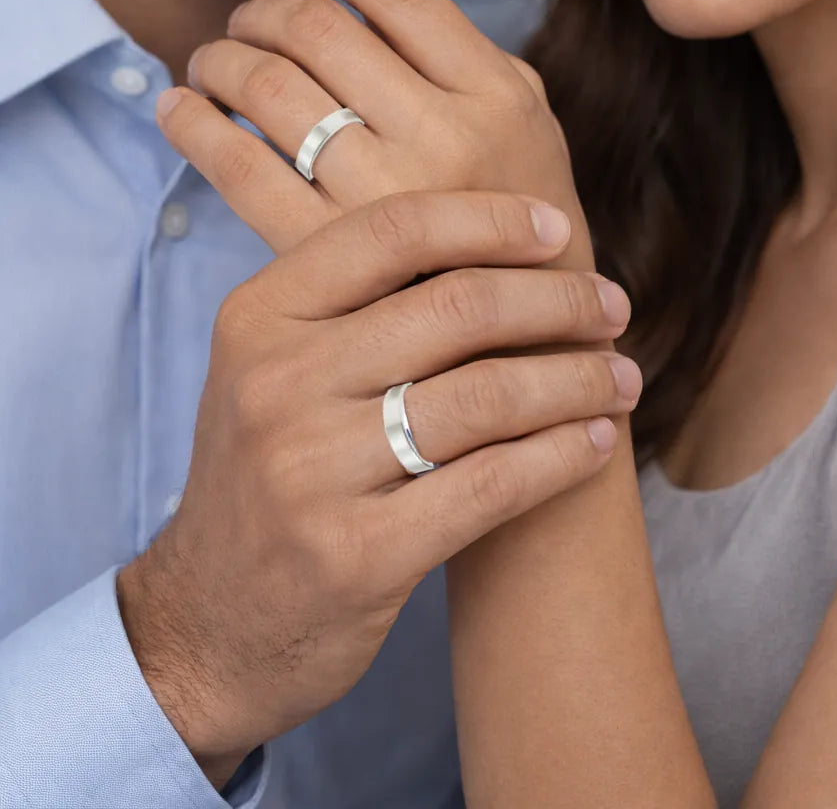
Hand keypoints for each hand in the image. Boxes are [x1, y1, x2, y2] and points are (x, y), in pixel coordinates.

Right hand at [117, 190, 638, 783]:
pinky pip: (493, 483)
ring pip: (487, 394)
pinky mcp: (358, 555)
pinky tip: (594, 441)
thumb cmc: (269, 475)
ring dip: (576, 380)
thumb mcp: (274, 369)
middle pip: (456, 306)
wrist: (206, 627)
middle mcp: (278, 383)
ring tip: (620, 377)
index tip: (557, 230)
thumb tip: (500, 237)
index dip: (489, 219)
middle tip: (610, 307)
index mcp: (259, 316)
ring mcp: (312, 472)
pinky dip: (560, 456)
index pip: (392, 230)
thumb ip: (357, 305)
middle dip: (557, 301)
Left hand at [156, 0, 590, 265]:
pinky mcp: (327, 252)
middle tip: (246, 19)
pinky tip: (180, 109)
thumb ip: (469, 59)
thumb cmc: (524, 230)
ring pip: (271, 88)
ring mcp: (383, 197)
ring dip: (223, 60)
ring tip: (211, 63)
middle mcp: (443, 136)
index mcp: (496, 95)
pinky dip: (195, 126)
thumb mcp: (530, 126)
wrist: (535, 357)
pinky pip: (238, 168)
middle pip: (320, 31)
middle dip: (265, 11)